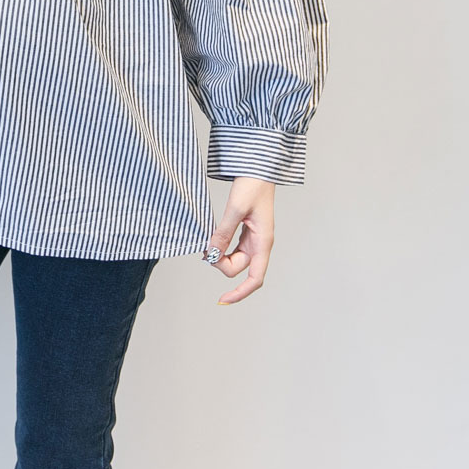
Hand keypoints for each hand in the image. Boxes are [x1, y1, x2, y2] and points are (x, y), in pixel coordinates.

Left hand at [203, 176, 274, 303]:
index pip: (255, 279)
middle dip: (221, 265)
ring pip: (235, 258)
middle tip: (204, 250)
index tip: (222, 299)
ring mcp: (253, 238)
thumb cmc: (252, 186)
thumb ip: (223, 232)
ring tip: (205, 245)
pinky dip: (221, 246)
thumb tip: (212, 253)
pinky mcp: (246, 230)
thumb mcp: (235, 209)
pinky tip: (211, 240)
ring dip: (220, 256)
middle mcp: (260, 243)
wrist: (257, 168)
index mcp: (263, 242)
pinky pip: (232, 247)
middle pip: (240, 269)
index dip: (240, 293)